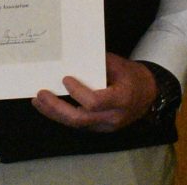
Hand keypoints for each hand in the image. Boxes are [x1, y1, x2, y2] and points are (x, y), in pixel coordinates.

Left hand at [31, 53, 157, 132]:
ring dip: (54, 113)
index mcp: (121, 98)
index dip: (78, 92)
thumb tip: (71, 58)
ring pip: (76, 125)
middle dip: (57, 108)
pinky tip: (48, 107)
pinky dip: (62, 115)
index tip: (65, 79)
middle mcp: (113, 117)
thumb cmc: (131, 75)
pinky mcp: (100, 128)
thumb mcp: (118, 64)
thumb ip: (97, 64)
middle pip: (81, 118)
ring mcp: (106, 126)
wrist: (148, 94)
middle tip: (41, 94)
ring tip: (38, 101)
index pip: (95, 102)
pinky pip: (79, 124)